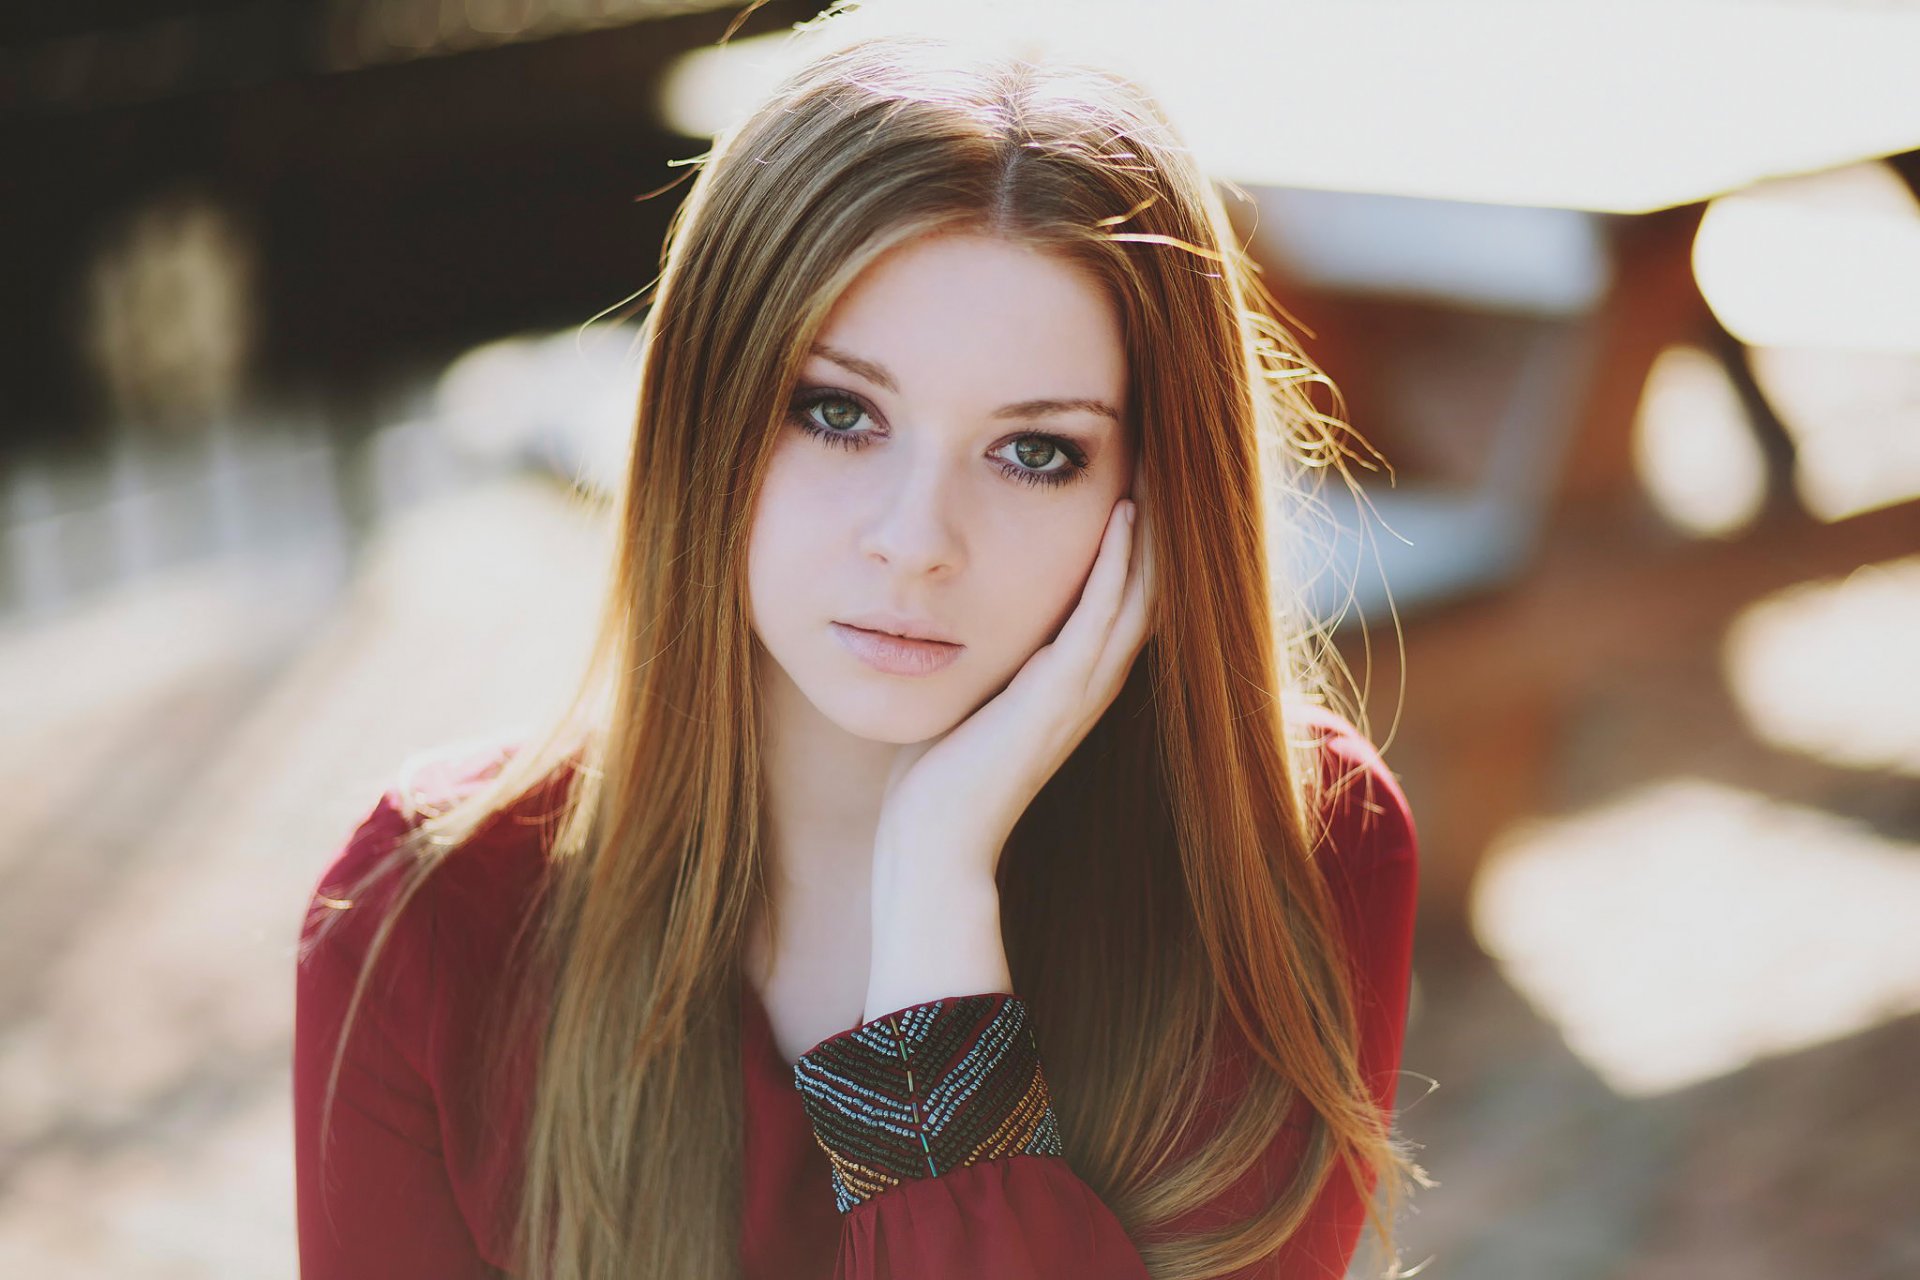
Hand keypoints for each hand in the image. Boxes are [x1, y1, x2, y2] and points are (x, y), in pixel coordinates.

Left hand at [872, 492, 1155, 889]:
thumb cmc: (942, 774)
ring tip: (1160, 466)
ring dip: (1153, 529)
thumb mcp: (977, 693)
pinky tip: (1125, 517)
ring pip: (1141, 594)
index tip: (1141, 472)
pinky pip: (1100, 618)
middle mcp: (1093, 682)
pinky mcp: (1057, 696)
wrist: (935, 841)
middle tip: (1168, 452)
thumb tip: (965, 608)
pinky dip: (1117, 566)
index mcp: (1076, 680)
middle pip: (1152, 586)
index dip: (1144, 538)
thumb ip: (992, 655)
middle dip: (1162, 521)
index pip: (1130, 596)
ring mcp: (1081, 690)